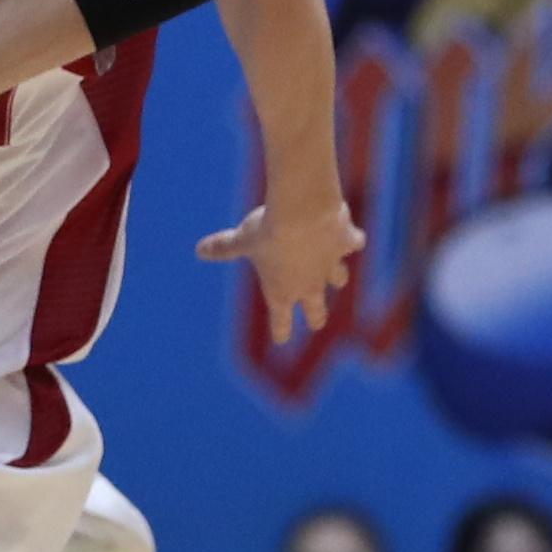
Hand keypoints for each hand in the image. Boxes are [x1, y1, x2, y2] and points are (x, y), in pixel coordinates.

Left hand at [199, 181, 365, 345]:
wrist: (302, 213)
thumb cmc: (268, 230)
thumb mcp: (242, 239)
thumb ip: (224, 247)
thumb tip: (199, 250)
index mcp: (281, 291)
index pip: (281, 321)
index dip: (280, 331)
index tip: (281, 339)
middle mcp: (309, 284)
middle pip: (317, 311)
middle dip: (316, 317)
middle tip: (316, 321)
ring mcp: (331, 265)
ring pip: (339, 278)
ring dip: (336, 276)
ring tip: (335, 274)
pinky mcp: (346, 243)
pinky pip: (353, 243)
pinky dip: (352, 239)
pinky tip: (352, 236)